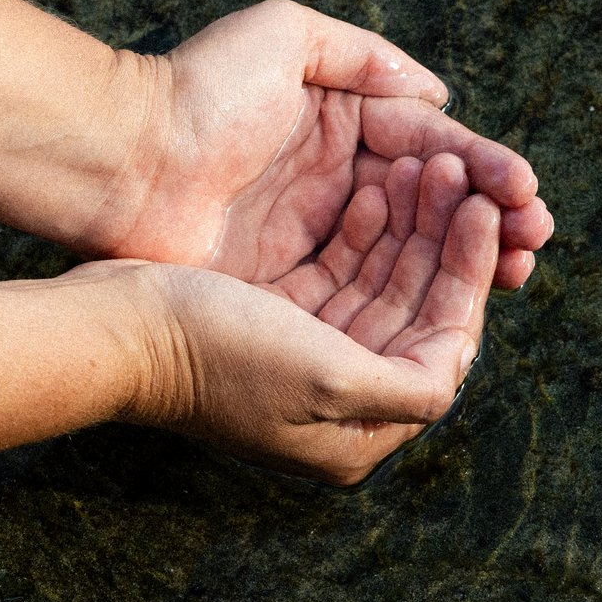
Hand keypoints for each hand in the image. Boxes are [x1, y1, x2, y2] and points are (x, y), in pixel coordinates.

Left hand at [96, 1, 552, 290]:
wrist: (118, 161)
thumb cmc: (196, 90)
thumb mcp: (283, 38)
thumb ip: (363, 57)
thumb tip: (438, 99)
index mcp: (333, 126)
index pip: (426, 151)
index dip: (481, 171)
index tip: (525, 192)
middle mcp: (327, 187)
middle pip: (428, 210)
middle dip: (488, 224)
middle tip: (536, 240)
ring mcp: (306, 243)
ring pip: (404, 257)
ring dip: (464, 263)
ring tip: (516, 269)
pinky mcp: (281, 291)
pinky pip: (361, 298)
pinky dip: (411, 300)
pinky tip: (455, 300)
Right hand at [108, 164, 500, 484]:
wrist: (116, 328)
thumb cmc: (215, 352)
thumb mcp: (327, 379)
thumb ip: (407, 386)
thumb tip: (458, 375)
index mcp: (356, 435)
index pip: (443, 351)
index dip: (469, 278)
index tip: (485, 212)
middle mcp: (338, 407)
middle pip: (416, 315)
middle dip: (443, 243)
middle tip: (465, 176)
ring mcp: (306, 363)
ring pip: (383, 286)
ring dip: (410, 227)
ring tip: (429, 167)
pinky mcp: (276, 323)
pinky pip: (342, 273)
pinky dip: (367, 230)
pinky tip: (379, 184)